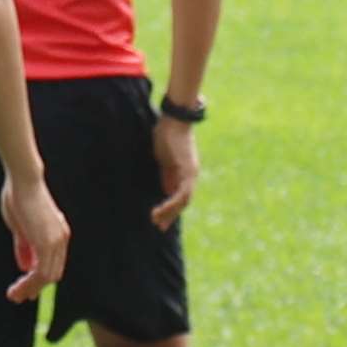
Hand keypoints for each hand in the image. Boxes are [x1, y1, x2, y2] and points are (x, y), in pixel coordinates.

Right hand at [0, 169, 70, 306]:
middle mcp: (61, 239)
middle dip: (34, 288)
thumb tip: (25, 267)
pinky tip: (16, 289)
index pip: (53, 264)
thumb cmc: (19, 197)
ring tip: (13, 296)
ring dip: (29, 289)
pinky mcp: (47, 243)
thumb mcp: (21, 227)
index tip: (24, 289)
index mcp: (58, 234)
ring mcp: (56, 242)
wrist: (24, 181)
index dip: (39, 279)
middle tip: (16, 296)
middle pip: (52, 274)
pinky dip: (29, 284)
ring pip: (47, 277)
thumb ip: (25, 247)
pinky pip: (41, 273)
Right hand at [152, 117, 199, 231]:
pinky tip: (160, 209)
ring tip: (155, 220)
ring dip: (170, 212)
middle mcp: (191, 175)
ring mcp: (190, 173)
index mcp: (185, 172)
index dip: (171, 209)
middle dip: (171, 215)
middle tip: (159, 227)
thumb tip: (166, 189)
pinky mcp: (187, 171)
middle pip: (184, 201)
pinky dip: (171, 203)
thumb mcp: (165, 159)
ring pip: (184, 201)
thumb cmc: (167, 135)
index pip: (180, 196)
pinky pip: (182, 193)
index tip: (159, 219)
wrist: (174, 119)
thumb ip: (167, 173)